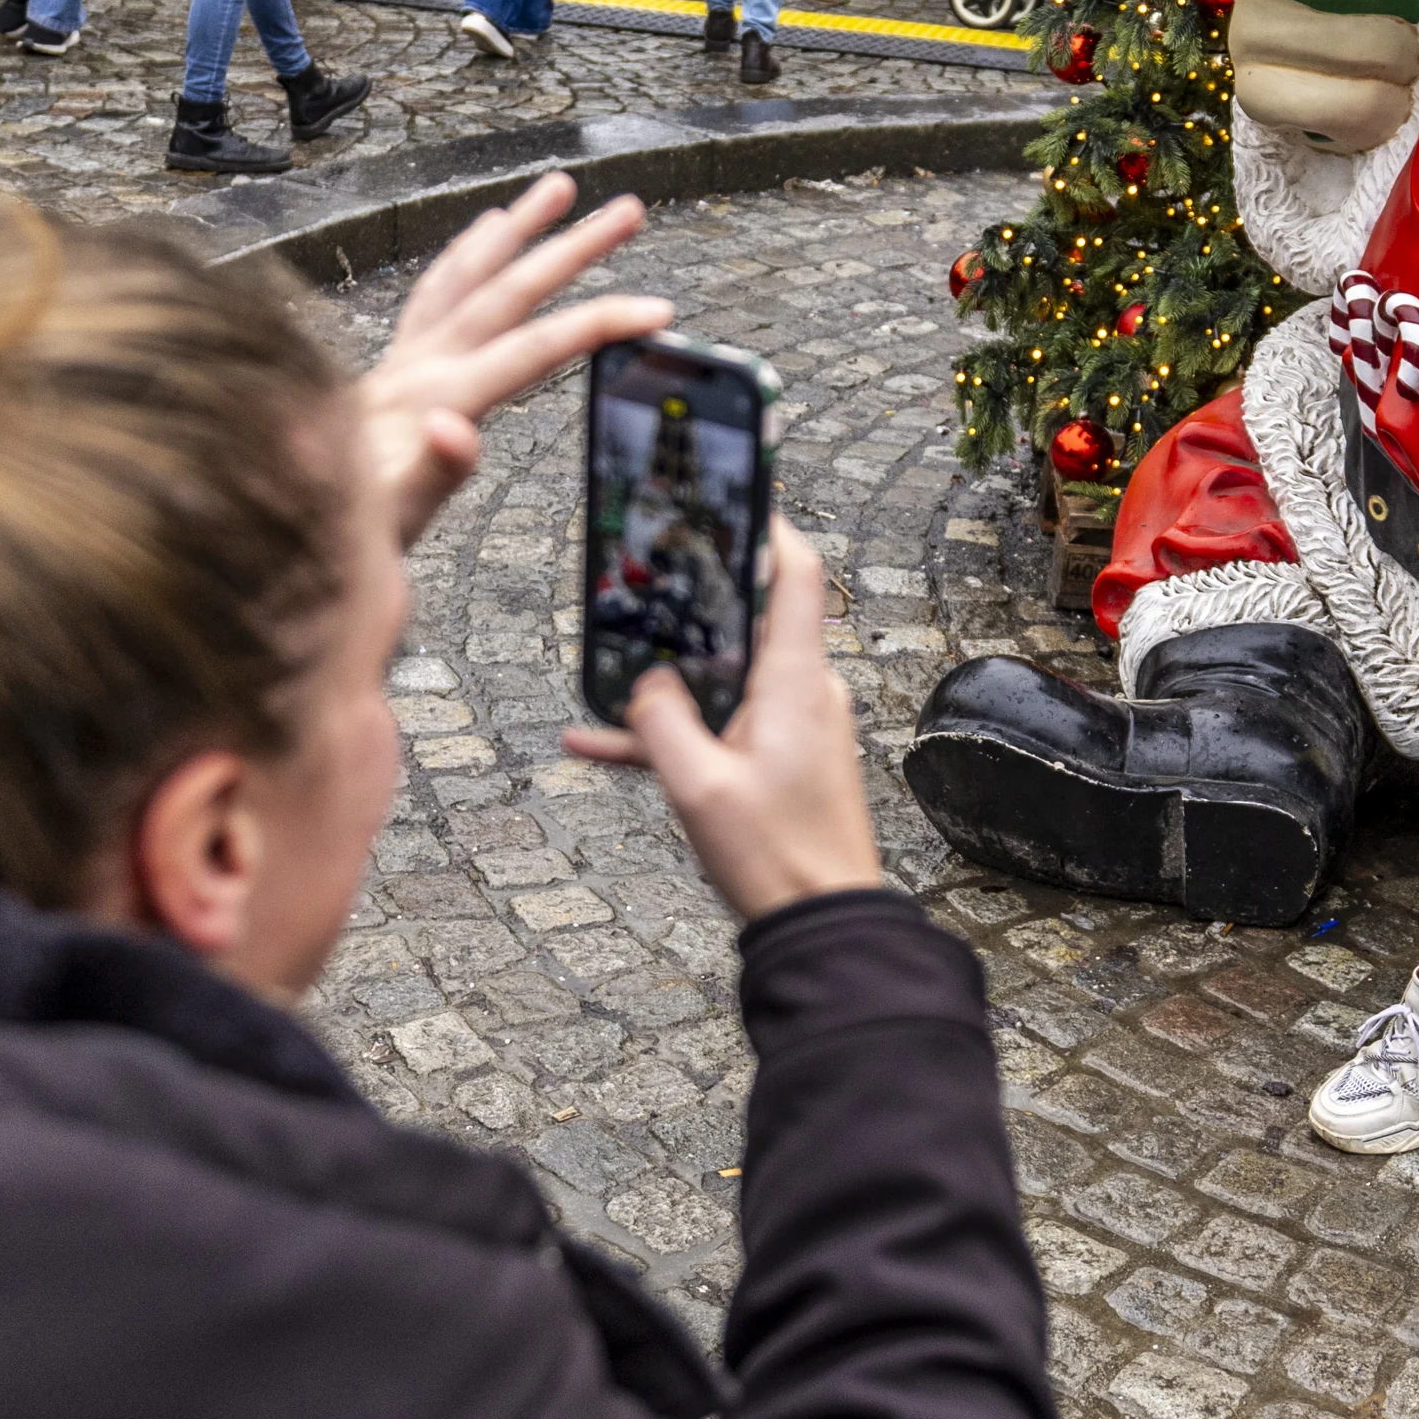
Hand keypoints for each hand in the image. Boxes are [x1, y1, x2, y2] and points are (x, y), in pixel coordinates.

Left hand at [361, 173, 676, 545]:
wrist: (288, 514)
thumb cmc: (350, 528)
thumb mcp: (396, 516)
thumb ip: (433, 468)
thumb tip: (455, 427)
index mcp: (437, 398)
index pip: (535, 350)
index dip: (599, 324)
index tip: (657, 309)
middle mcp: (421, 364)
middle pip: (509, 290)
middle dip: (574, 247)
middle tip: (628, 209)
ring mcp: (406, 357)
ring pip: (469, 274)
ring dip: (518, 227)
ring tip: (559, 185)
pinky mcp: (395, 362)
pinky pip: (436, 290)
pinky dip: (466, 252)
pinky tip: (483, 228)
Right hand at [566, 518, 884, 915]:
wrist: (822, 924)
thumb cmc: (774, 856)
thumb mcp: (697, 785)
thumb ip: (660, 720)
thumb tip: (643, 680)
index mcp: (794, 681)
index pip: (795, 575)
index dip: (769, 526)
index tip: (733, 494)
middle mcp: (804, 692)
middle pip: (752, 617)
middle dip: (697, 594)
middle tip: (647, 564)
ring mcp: (796, 726)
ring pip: (726, 676)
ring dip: (671, 672)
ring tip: (606, 659)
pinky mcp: (781, 760)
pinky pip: (721, 727)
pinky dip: (674, 729)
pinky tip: (596, 742)